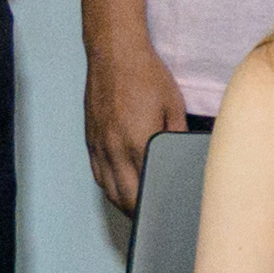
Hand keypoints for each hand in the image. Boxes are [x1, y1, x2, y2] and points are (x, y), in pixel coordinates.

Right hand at [83, 39, 193, 212]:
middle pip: (125, 196)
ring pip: (108, 188)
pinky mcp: (91, 138)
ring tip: (138, 210)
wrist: (115, 54)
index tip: (166, 213)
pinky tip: (118, 188)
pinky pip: (97, 173)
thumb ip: (177, 136)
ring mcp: (99, 145)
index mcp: (138, 142)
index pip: (146, 188)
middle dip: (139, 211)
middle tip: (154, 218)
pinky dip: (108, 186)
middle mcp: (115, 148)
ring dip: (122, 202)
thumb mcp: (173, 105)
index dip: (155, 205)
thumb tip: (182, 157)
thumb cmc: (146, 75)